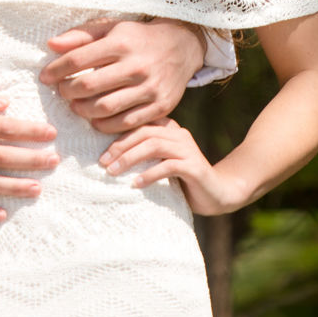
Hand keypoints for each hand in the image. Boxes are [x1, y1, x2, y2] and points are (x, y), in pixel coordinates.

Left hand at [40, 18, 205, 132]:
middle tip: (62, 93)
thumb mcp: (111, 28)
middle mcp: (136, 65)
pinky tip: (96, 119)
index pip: (78, 60)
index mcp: (121, 43)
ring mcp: (150, 88)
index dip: (56, 70)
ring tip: (77, 106)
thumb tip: (51, 44)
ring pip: (105, 108)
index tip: (45, 77)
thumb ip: (81, 35)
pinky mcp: (161, 106)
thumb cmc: (137, 38)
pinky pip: (126, 123)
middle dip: (67, 92)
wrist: (181, 46)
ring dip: (83, 111)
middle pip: (89, 86)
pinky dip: (105, 125)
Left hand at [98, 117, 249, 214]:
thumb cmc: (182, 179)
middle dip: (120, 146)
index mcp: (169, 129)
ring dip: (130, 158)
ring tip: (113, 171)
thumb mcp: (160, 163)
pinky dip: (150, 174)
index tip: (99, 150)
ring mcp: (188, 149)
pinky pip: (168, 166)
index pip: (140, 123)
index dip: (117, 133)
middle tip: (103, 162)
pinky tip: (136, 184)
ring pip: (154, 145)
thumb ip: (143, 154)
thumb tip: (107, 156)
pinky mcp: (195, 167)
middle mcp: (179, 134)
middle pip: (144, 132)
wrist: (218, 193)